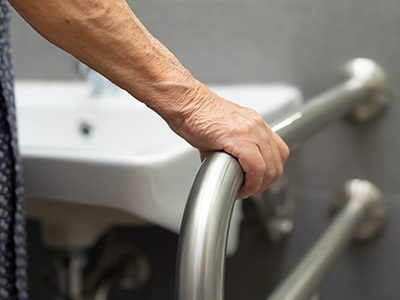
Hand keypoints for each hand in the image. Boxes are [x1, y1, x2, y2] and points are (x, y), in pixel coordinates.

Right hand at [167, 85, 289, 198]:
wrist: (186, 103)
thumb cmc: (197, 116)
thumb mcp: (222, 133)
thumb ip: (232, 150)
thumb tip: (227, 169)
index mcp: (256, 124)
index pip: (279, 152)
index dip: (270, 172)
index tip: (256, 182)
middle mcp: (258, 126)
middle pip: (277, 164)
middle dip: (263, 184)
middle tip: (248, 189)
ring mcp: (251, 131)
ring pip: (270, 168)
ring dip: (257, 186)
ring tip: (242, 190)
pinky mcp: (240, 138)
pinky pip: (256, 168)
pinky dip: (250, 184)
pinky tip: (238, 187)